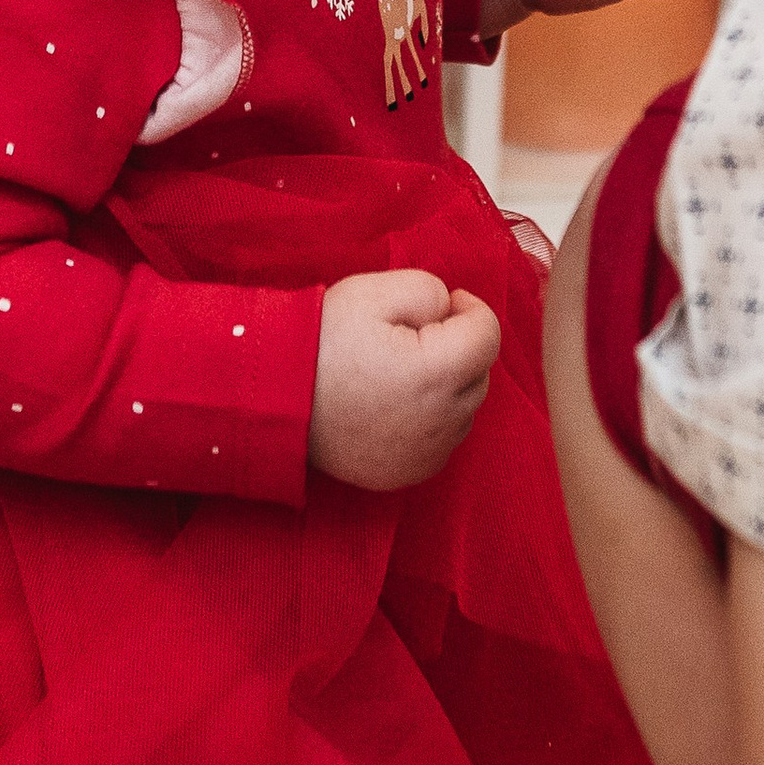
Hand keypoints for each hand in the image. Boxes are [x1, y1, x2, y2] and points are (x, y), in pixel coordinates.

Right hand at [308, 268, 500, 489]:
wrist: (275, 400)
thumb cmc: (322, 341)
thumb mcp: (373, 291)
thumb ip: (428, 290)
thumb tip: (449, 311)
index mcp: (439, 372)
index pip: (488, 334)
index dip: (470, 308)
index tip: (444, 303)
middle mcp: (443, 421)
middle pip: (480, 372)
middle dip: (459, 345)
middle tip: (414, 332)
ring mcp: (428, 454)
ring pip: (464, 407)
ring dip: (448, 383)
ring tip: (402, 366)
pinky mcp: (409, 473)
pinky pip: (442, 438)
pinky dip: (432, 417)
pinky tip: (396, 400)